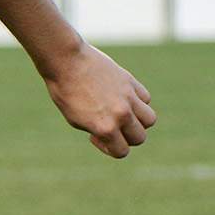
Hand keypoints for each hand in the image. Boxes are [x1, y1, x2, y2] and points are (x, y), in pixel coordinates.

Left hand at [42, 42, 154, 157]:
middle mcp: (121, 115)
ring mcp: (129, 98)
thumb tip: (114, 133)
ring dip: (138, 121)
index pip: (122, 152)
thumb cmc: (65, 93)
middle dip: (126, 137)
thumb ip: (98, 129)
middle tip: (109, 126)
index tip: (95, 136)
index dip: (109, 148)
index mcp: (105, 128)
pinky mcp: (131, 82)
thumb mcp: (75, 120)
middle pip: (140, 137)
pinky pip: (146, 99)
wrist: (67, 62)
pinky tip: (120, 97)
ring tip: (121, 114)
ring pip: (150, 120)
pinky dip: (138, 102)